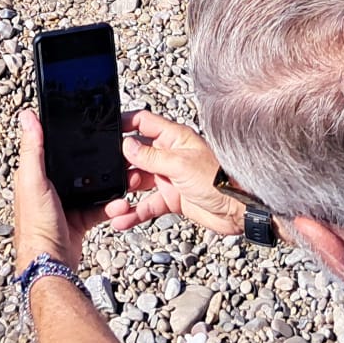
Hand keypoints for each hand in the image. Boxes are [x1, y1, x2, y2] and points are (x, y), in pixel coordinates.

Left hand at [12, 110, 122, 273]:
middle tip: (118, 159)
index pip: (53, 148)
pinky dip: (110, 207)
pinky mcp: (78, 218)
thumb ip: (33, 149)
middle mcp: (49, 187)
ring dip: (109, 187)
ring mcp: (65, 203)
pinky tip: (120, 206)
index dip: (71, 139)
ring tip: (124, 184)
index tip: (92, 131)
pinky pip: (99, 207)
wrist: (52, 265)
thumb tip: (27, 116)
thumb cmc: (37, 225)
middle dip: (99, 164)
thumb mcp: (34, 181)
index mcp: (35, 174)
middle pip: (78, 168)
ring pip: (93, 187)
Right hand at [106, 110, 246, 237]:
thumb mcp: (180, 164)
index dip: (125, 124)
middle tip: (104, 174)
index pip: (144, 123)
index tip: (106, 130)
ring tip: (111, 203)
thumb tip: (126, 145)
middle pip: (136, 155)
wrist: (239, 211)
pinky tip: (121, 220)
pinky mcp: (172, 199)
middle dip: (119, 164)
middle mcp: (169, 155)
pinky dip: (134, 213)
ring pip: (139, 182)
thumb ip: (151, 156)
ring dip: (124, 192)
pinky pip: (147, 205)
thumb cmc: (218, 180)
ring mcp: (169, 178)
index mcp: (173, 138)